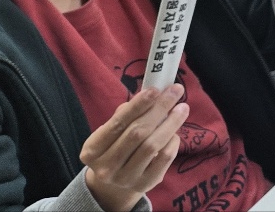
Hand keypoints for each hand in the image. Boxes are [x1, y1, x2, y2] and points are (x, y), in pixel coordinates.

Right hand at [80, 85, 188, 211]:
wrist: (113, 186)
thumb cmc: (115, 148)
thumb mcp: (110, 134)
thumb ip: (126, 115)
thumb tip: (150, 95)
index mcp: (92, 150)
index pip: (117, 124)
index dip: (138, 105)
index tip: (155, 89)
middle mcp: (106, 167)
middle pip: (137, 133)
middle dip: (159, 109)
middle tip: (176, 91)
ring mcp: (126, 179)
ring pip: (152, 145)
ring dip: (171, 123)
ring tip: (182, 108)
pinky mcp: (145, 184)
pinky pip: (164, 159)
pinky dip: (172, 141)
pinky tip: (175, 132)